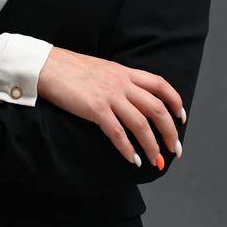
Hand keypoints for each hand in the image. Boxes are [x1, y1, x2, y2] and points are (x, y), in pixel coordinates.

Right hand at [36, 47, 184, 170]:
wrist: (46, 65)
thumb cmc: (68, 69)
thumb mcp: (101, 69)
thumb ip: (117, 80)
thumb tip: (128, 97)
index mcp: (125, 72)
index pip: (161, 85)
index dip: (175, 102)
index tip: (181, 118)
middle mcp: (122, 83)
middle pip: (157, 109)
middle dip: (170, 132)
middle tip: (175, 149)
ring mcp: (110, 96)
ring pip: (141, 124)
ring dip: (152, 146)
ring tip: (155, 161)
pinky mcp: (95, 109)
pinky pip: (118, 133)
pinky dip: (127, 149)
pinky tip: (132, 160)